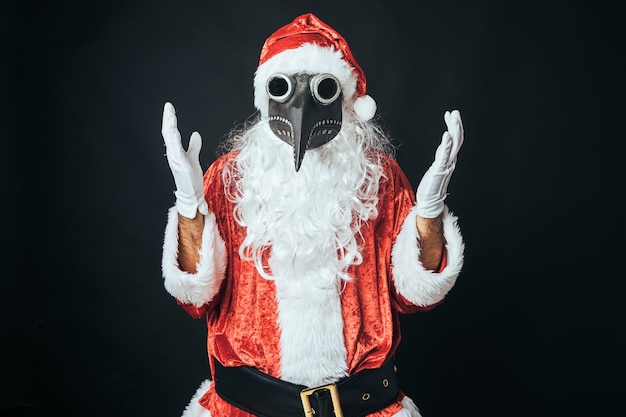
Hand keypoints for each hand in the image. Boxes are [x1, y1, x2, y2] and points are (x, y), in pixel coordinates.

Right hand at [161, 102, 207, 217]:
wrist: (191, 195)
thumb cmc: (191, 179)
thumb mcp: (193, 158)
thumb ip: (194, 146)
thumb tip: (195, 133)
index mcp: (175, 151)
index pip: (171, 132)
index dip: (170, 120)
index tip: (169, 108)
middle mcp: (173, 154)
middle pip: (168, 133)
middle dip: (168, 119)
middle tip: (168, 107)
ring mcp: (175, 159)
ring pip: (170, 140)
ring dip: (170, 127)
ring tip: (170, 115)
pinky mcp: (180, 165)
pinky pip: (176, 150)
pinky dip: (174, 140)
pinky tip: (174, 131)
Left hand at [416, 110, 463, 217]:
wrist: (430, 201)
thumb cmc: (431, 185)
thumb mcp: (437, 166)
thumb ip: (442, 156)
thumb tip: (444, 145)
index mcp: (449, 159)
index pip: (454, 139)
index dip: (453, 126)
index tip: (449, 114)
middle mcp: (450, 160)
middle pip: (457, 139)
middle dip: (456, 124)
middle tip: (455, 112)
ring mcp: (446, 165)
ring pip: (454, 144)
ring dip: (454, 130)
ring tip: (452, 118)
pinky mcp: (440, 169)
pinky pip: (445, 155)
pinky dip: (446, 144)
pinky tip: (446, 135)